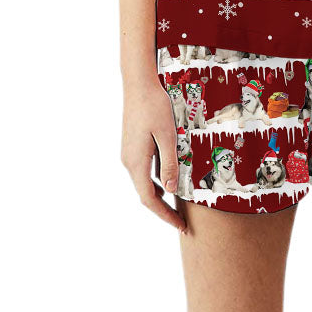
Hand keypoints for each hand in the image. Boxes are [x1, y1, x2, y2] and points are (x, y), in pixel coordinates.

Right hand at [121, 78, 186, 232]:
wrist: (139, 84)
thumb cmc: (155, 107)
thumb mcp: (167, 135)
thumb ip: (170, 163)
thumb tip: (171, 190)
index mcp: (136, 162)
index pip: (149, 199)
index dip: (164, 215)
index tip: (180, 226)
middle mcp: (129, 162)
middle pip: (145, 194)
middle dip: (163, 209)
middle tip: (182, 222)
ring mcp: (129, 154)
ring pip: (144, 182)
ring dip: (159, 196)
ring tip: (178, 206)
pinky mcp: (132, 146)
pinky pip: (144, 171)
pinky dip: (156, 181)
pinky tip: (168, 180)